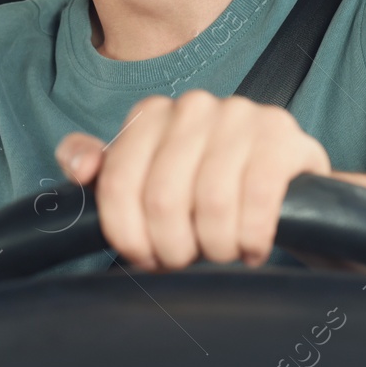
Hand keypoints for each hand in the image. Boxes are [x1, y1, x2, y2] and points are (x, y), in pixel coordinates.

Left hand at [55, 91, 331, 269]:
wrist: (285, 185)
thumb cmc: (203, 186)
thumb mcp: (146, 182)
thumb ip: (103, 174)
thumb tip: (80, 169)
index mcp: (150, 114)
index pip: (116, 185)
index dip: (126, 235)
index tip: (144, 257)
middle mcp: (192, 106)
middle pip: (160, 199)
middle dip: (171, 247)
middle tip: (186, 259)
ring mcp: (239, 116)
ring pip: (210, 203)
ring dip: (215, 247)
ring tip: (221, 252)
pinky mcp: (281, 137)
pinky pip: (256, 201)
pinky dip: (251, 238)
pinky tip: (252, 247)